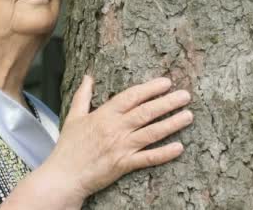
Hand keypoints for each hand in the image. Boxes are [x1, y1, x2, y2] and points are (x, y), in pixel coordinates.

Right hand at [43, 75, 192, 203]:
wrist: (63, 175)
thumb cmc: (68, 147)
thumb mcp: (74, 116)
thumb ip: (83, 95)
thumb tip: (88, 76)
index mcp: (104, 115)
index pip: (131, 96)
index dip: (150, 88)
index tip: (166, 82)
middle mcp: (115, 128)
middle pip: (146, 112)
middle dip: (168, 102)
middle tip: (186, 95)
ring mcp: (120, 147)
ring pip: (151, 132)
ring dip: (172, 123)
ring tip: (188, 115)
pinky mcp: (123, 165)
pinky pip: (148, 158)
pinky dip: (164, 153)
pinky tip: (179, 147)